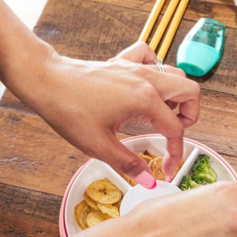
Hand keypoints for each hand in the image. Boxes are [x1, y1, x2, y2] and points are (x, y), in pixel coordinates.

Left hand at [16, 41, 199, 182]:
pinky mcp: (123, 62)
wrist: (46, 81)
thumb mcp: (99, 146)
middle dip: (190, 116)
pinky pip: (151, 57)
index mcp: (145, 100)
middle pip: (190, 91)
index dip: (176, 153)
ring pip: (175, 73)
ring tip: (162, 114)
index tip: (167, 169)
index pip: (175, 129)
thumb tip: (148, 180)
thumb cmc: (68, 110)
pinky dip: (155, 69)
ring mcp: (136, 68)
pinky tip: (145, 85)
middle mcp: (147, 80)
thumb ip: (128, 163)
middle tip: (174, 134)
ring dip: (176, 95)